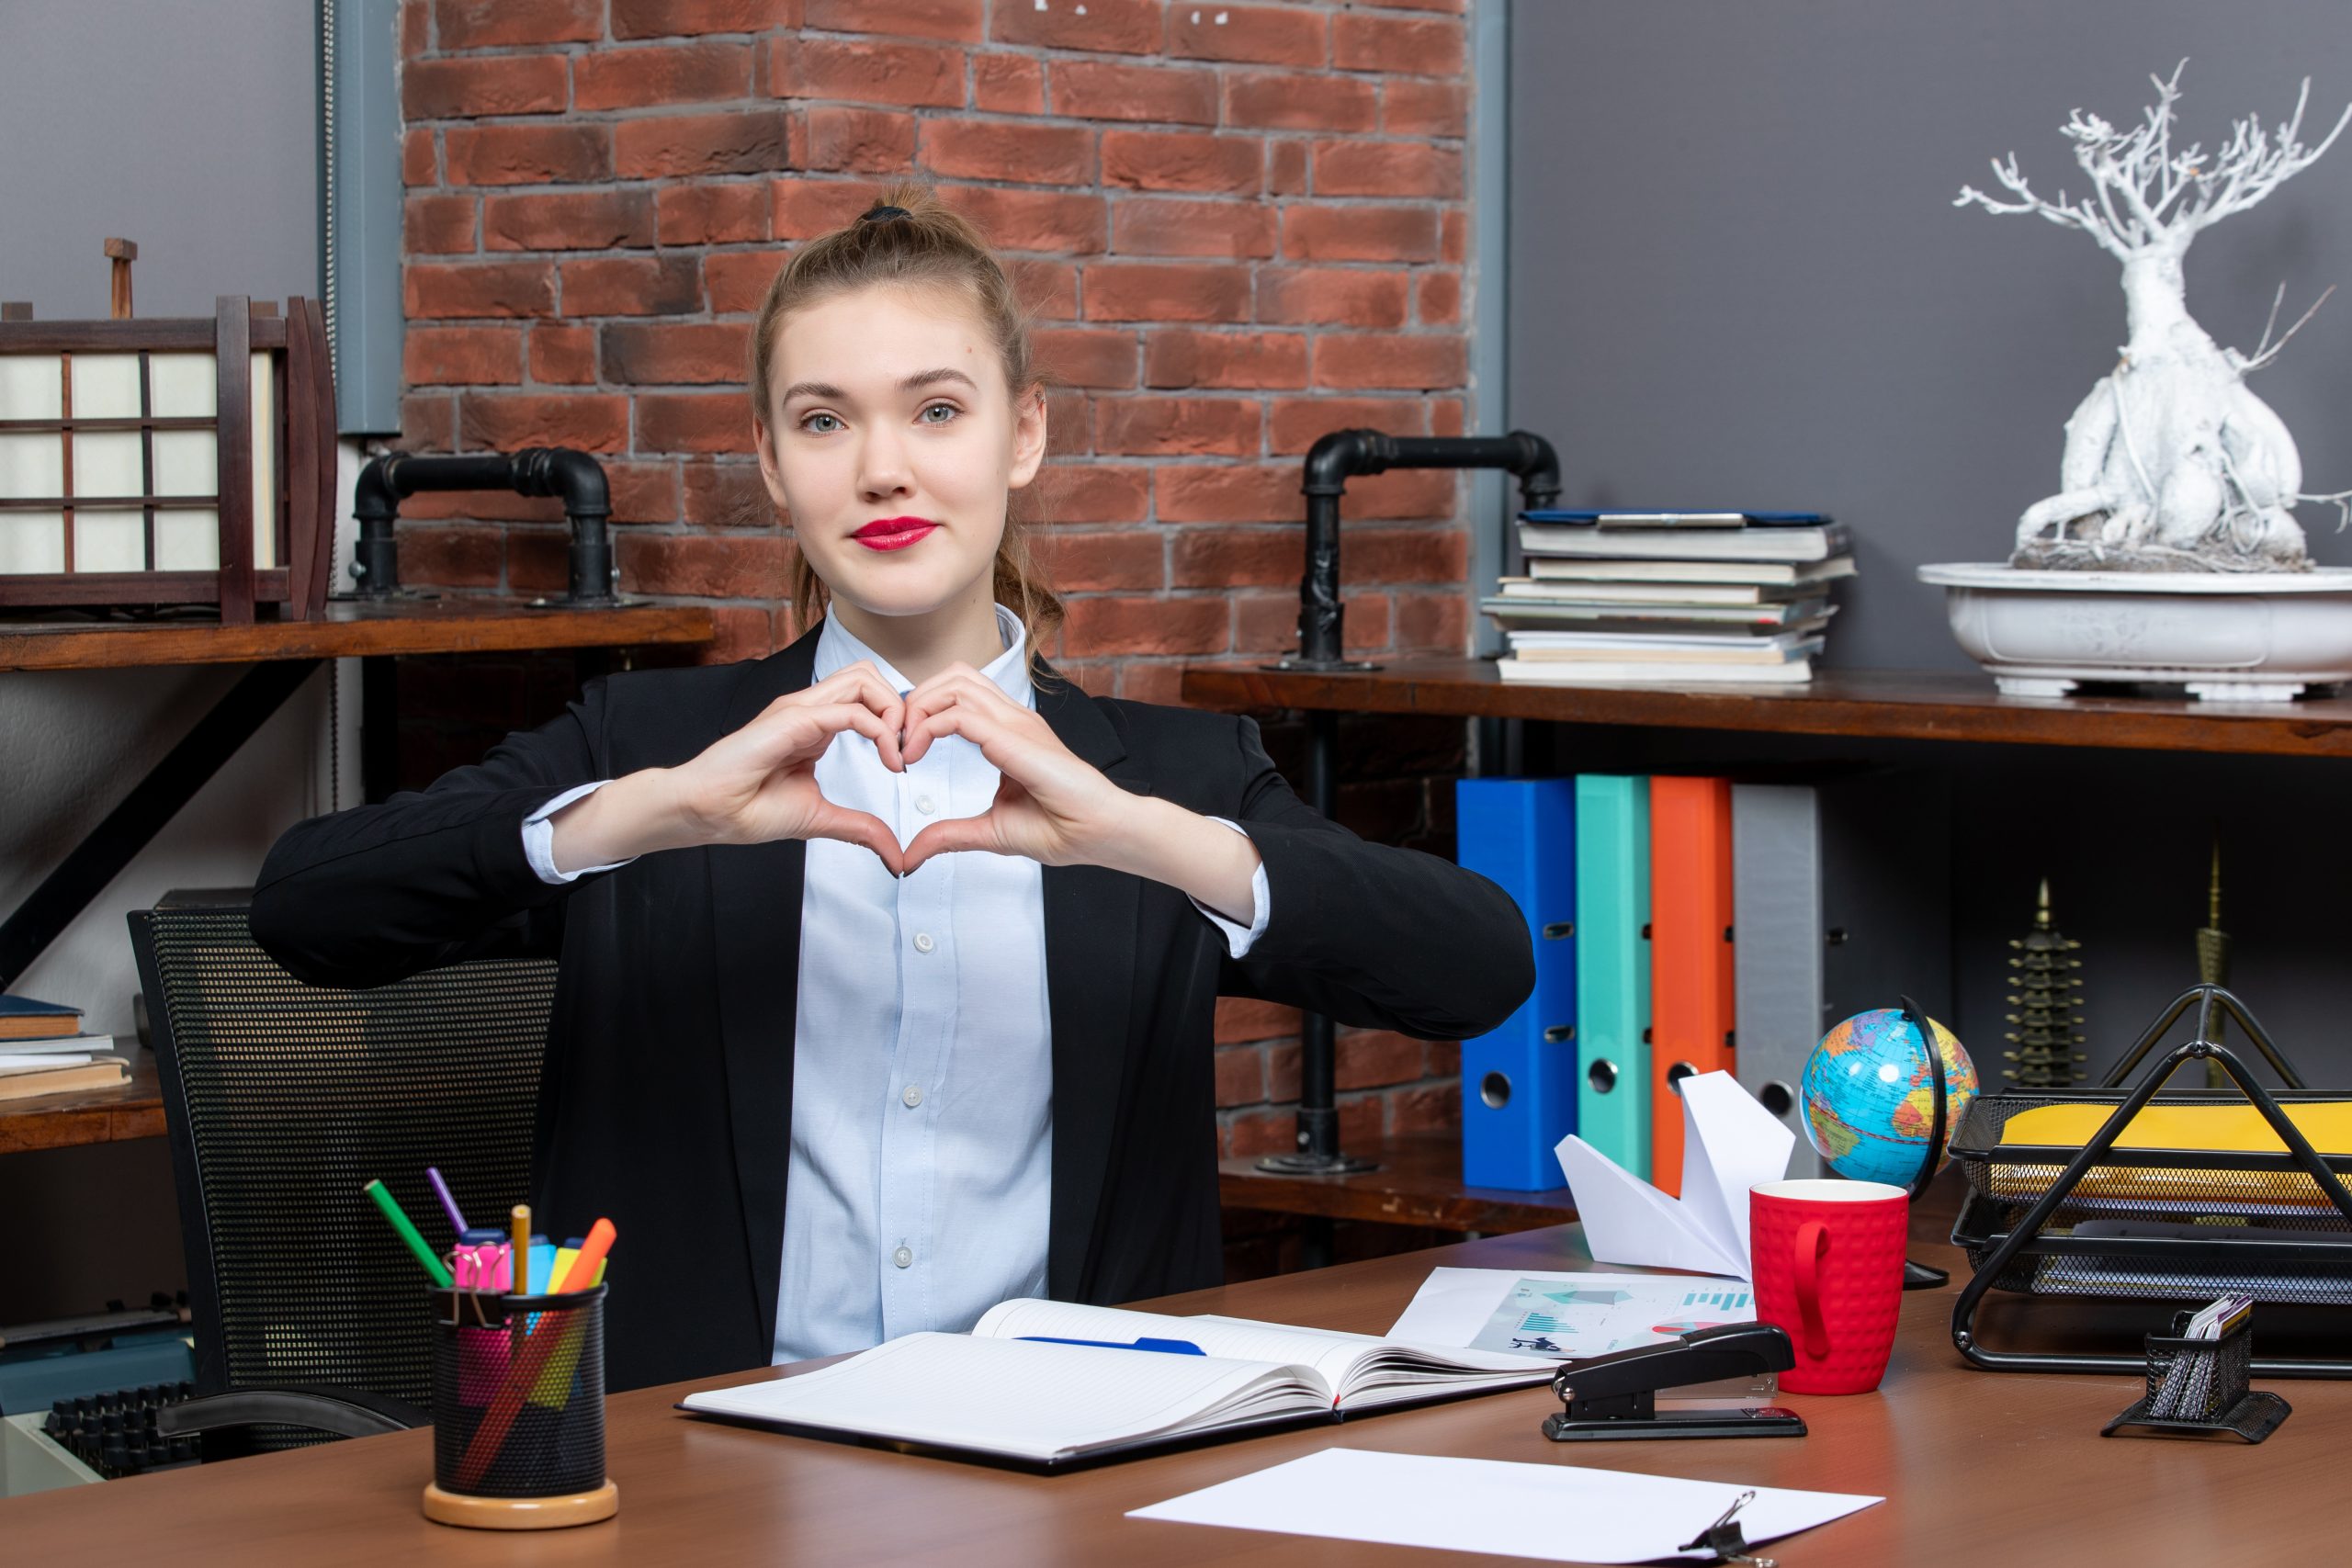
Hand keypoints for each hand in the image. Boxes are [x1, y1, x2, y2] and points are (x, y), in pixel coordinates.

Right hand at [665, 661, 908, 872]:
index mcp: (815, 724)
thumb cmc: (748, 809)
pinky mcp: (792, 720)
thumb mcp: (821, 818)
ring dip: (893, 711)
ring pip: (863, 678)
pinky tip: (886, 759)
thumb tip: (895, 854)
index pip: (867, 695)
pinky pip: (848, 710)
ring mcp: (799, 710)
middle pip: (870, 674)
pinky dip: (878, 730)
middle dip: (902, 706)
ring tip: (897, 753)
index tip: (904, 763)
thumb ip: (860, 828)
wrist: (706, 813)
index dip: (896, 721)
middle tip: (908, 750)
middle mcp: (809, 709)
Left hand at [896, 664, 1138, 875]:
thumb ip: (949, 835)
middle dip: (914, 700)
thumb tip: (911, 855)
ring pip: (954, 683)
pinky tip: (915, 755)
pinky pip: (961, 715)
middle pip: (952, 676)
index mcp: (1009, 731)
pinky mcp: (1016, 739)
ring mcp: (1017, 723)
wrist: (1101, 834)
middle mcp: (1012, 718)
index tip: (902, 753)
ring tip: (904, 746)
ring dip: (918, 707)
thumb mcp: (989, 832)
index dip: (922, 712)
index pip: (958, 693)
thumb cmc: (1063, 828)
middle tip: (896, 742)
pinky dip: (928, 728)